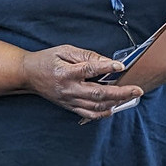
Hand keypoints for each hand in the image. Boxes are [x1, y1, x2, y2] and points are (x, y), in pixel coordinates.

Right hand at [20, 45, 143, 120]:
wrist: (28, 75)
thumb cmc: (46, 60)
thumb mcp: (64, 50)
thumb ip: (86, 55)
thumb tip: (107, 62)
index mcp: (65, 72)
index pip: (89, 69)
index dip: (106, 67)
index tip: (121, 66)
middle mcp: (68, 88)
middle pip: (98, 93)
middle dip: (120, 92)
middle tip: (136, 90)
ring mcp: (69, 100)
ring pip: (96, 106)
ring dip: (115, 102)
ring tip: (129, 97)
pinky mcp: (69, 106)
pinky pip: (88, 114)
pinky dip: (102, 113)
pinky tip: (112, 107)